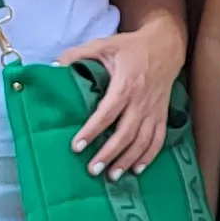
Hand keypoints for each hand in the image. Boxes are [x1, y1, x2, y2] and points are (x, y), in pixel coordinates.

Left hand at [56, 22, 182, 179]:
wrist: (166, 45)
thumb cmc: (132, 47)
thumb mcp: (104, 44)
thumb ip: (77, 54)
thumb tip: (53, 67)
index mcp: (126, 85)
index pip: (108, 113)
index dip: (92, 130)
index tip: (77, 146)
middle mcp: (141, 101)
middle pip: (126, 133)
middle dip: (109, 153)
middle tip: (93, 169)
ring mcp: (154, 110)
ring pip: (142, 141)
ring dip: (128, 160)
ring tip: (112, 176)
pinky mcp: (162, 115)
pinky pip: (158, 140)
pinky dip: (148, 157)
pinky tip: (136, 170)